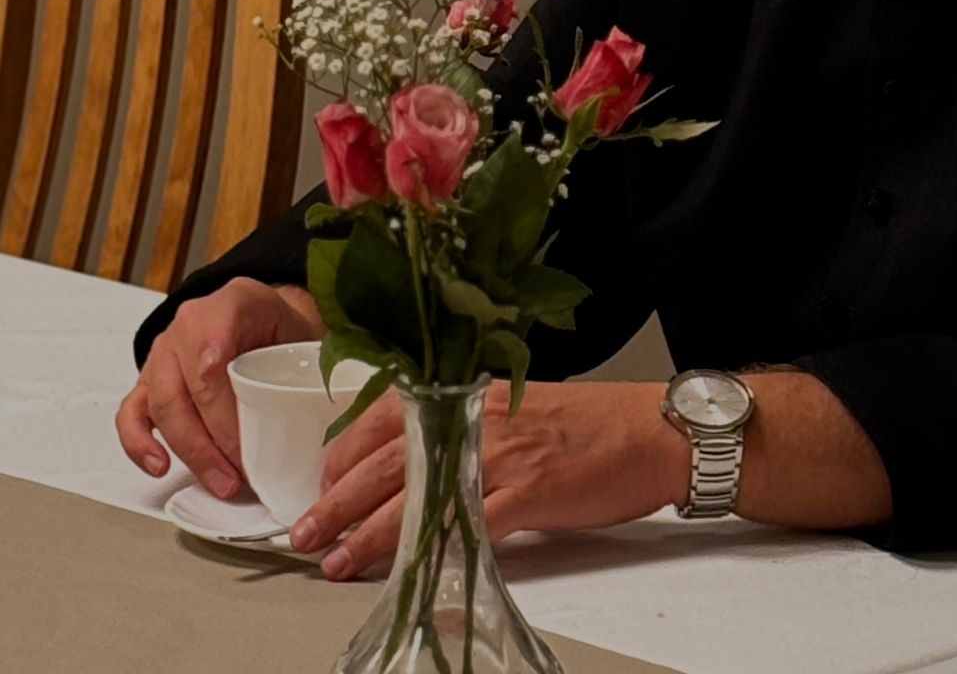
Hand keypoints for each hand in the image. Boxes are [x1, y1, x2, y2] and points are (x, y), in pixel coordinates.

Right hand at [115, 278, 323, 497]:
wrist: (262, 315)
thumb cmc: (282, 326)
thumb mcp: (303, 329)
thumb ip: (310, 362)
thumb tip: (327, 414)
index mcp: (232, 303)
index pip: (214, 356)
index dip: (225, 407)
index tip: (242, 442)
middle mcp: (190, 323)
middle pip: (187, 389)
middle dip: (213, 441)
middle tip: (239, 475)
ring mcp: (164, 352)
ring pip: (161, 406)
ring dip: (190, 452)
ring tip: (221, 482)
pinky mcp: (148, 380)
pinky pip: (131, 413)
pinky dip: (140, 443)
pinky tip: (160, 466)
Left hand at [290, 379, 688, 578]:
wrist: (649, 431)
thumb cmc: (589, 424)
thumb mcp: (515, 410)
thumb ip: (464, 428)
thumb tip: (415, 463)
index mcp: (470, 393)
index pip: (386, 417)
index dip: (344, 455)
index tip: (319, 484)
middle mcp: (476, 416)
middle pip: (388, 459)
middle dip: (336, 499)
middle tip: (303, 532)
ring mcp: (500, 453)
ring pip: (414, 494)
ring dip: (366, 532)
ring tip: (333, 560)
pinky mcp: (525, 491)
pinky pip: (464, 524)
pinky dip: (427, 548)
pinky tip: (403, 567)